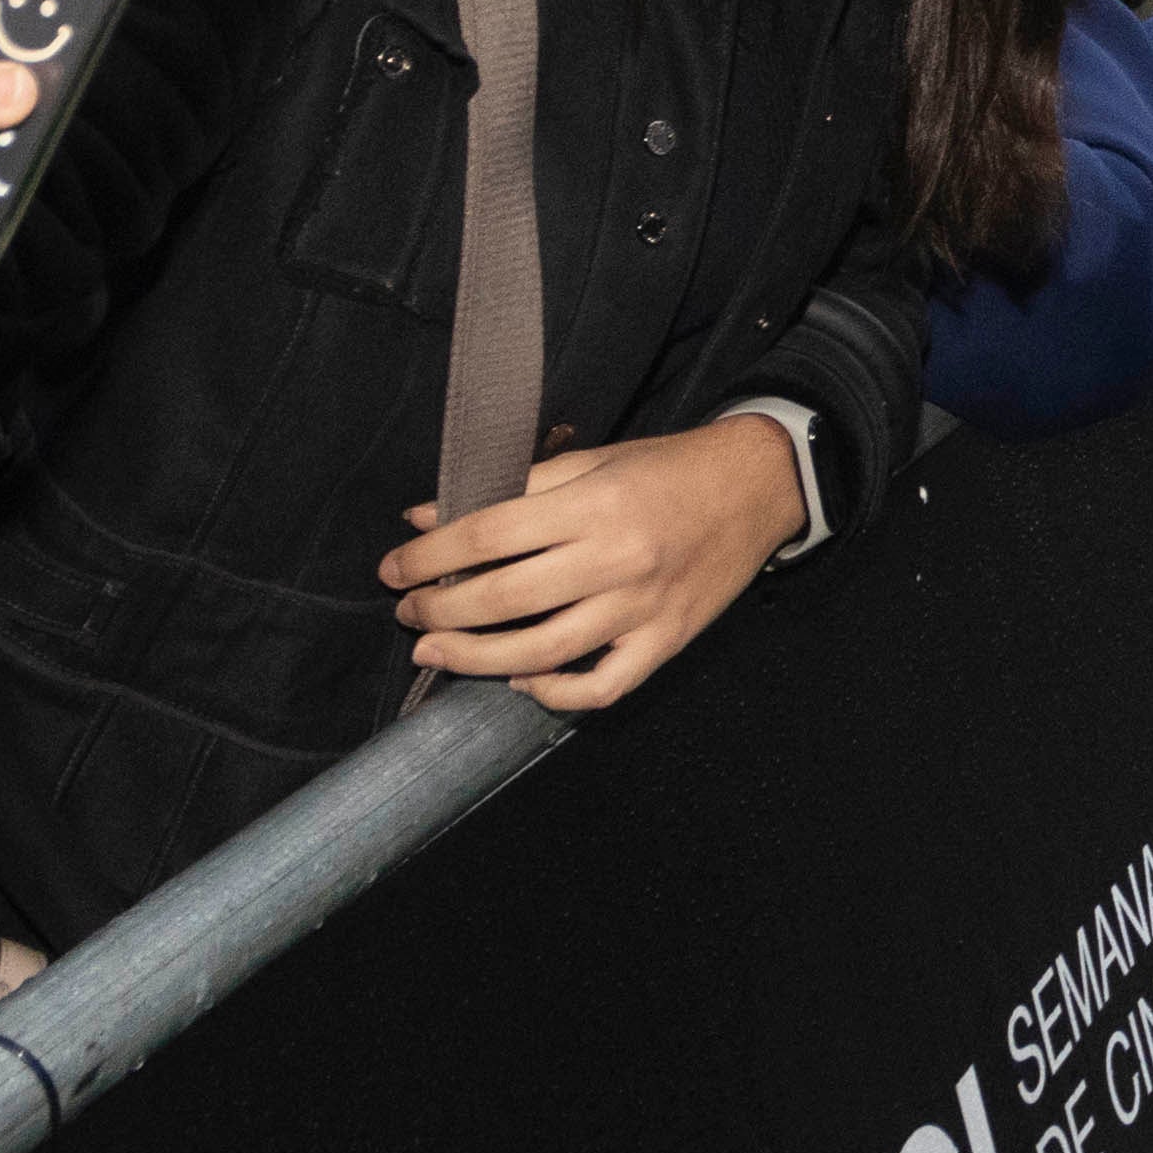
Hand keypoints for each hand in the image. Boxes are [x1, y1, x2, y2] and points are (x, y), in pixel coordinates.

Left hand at [381, 420, 807, 712]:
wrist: (758, 485)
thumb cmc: (666, 468)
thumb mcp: (592, 460)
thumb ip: (513, 487)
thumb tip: (428, 516)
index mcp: (591, 504)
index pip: (488, 536)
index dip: (429, 556)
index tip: (393, 569)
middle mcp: (614, 559)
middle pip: (504, 600)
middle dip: (440, 610)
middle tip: (407, 614)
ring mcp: (642, 608)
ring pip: (542, 652)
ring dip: (476, 658)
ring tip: (437, 651)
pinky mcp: (666, 642)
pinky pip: (602, 687)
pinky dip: (556, 693)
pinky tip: (522, 681)